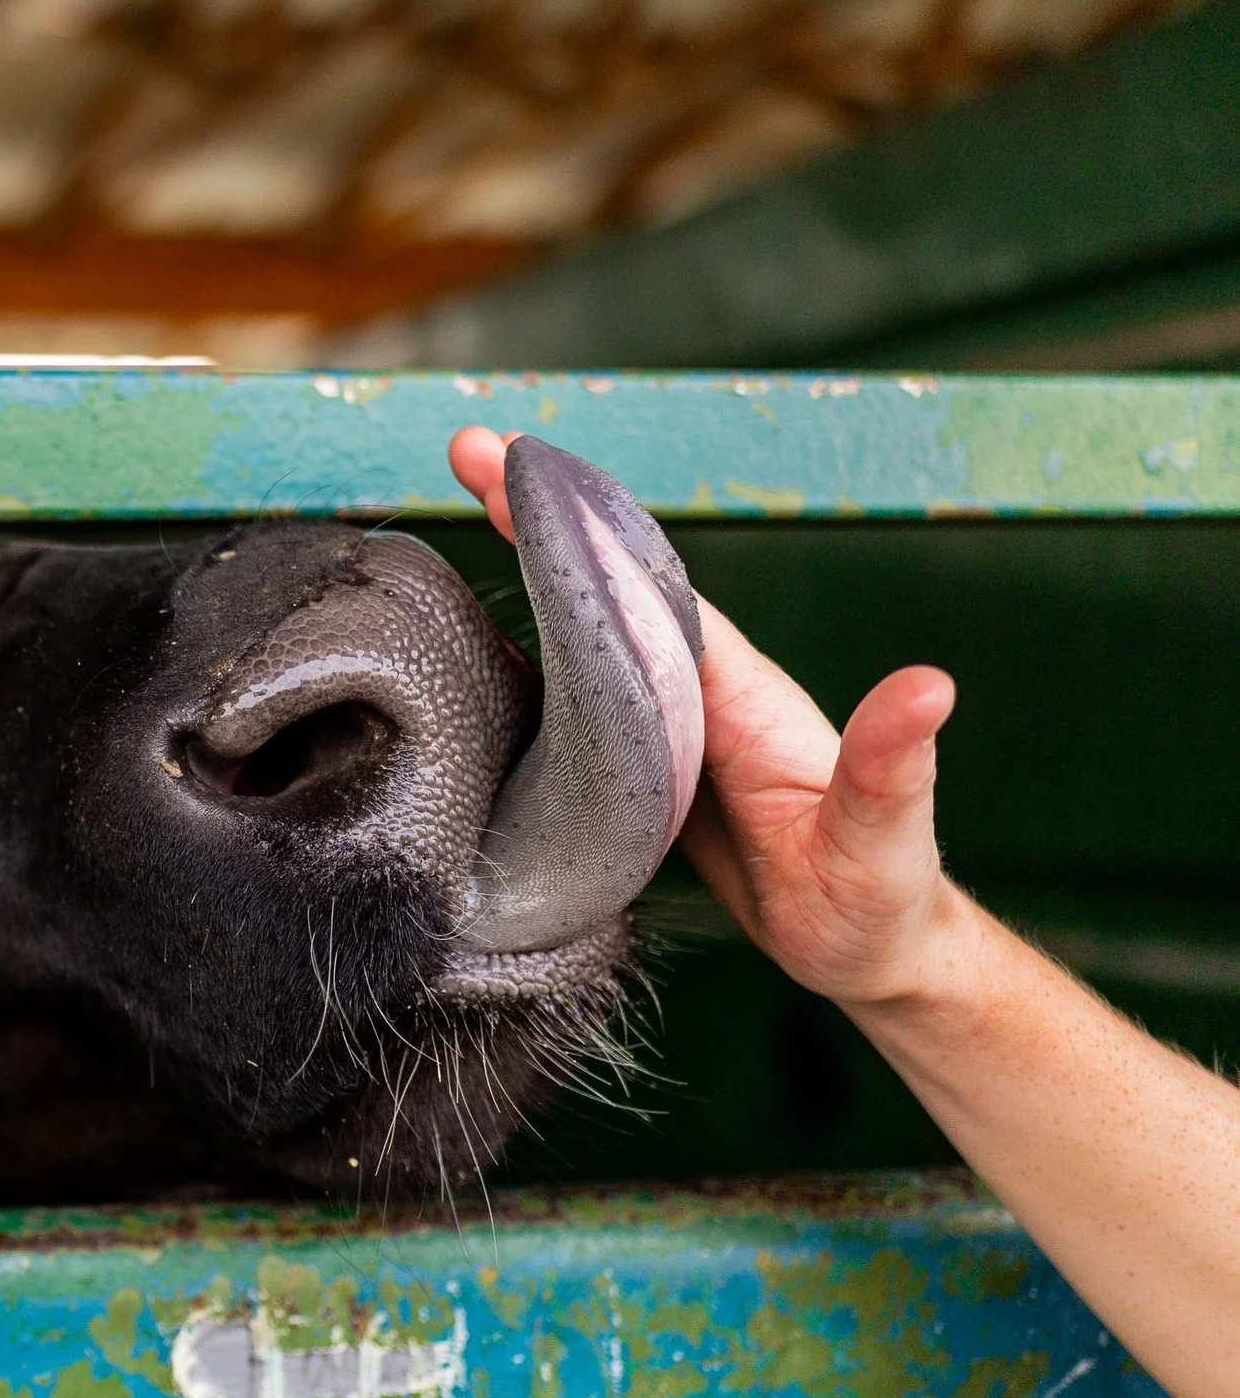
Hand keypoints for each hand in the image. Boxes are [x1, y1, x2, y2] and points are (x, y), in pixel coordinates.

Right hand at [447, 425, 967, 1007]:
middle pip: (613, 583)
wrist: (869, 948)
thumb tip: (930, 687)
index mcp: (740, 690)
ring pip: (594, 625)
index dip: (585, 525)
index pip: (652, 586)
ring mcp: (676, 722)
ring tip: (468, 501)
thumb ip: (892, 767)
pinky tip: (493, 633)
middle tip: (467, 449)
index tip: (520, 461)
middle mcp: (705, 688)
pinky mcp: (652, 762)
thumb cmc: (877, 900)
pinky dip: (537, 644)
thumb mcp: (884, 840)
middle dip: (543, 512)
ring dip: (534, 563)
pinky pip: (586, 686)